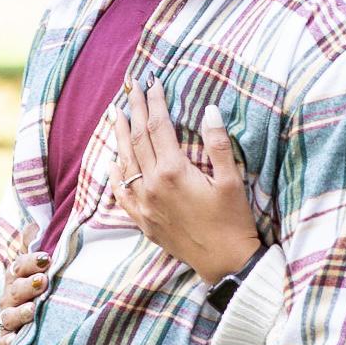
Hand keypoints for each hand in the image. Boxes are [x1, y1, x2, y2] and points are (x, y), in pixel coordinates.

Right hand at [0, 221, 49, 344]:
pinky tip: (15, 341)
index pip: (20, 266)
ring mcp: (7, 320)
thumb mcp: (41, 266)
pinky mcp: (6, 342)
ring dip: (19, 313)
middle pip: (15, 291)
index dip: (32, 262)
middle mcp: (10, 298)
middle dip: (28, 286)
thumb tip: (34, 225)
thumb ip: (36, 247)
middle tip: (43, 281)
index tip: (47, 258)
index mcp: (17, 278)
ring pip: (8, 316)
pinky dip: (6, 344)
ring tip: (33, 310)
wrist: (36, 320)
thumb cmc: (42, 288)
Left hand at [108, 77, 261, 284]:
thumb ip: (218, 144)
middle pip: (138, 139)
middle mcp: (152, 184)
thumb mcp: (232, 180)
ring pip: (125, 161)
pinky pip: (121, 192)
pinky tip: (113, 162)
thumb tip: (209, 109)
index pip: (158, 126)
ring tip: (117, 114)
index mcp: (174, 170)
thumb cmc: (233, 221)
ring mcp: (144, 203)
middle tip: (130, 87)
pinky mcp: (143, 220)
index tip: (152, 82)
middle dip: (135, 110)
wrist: (224, 262)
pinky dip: (115, 173)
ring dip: (120, 135)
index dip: (155, 101)